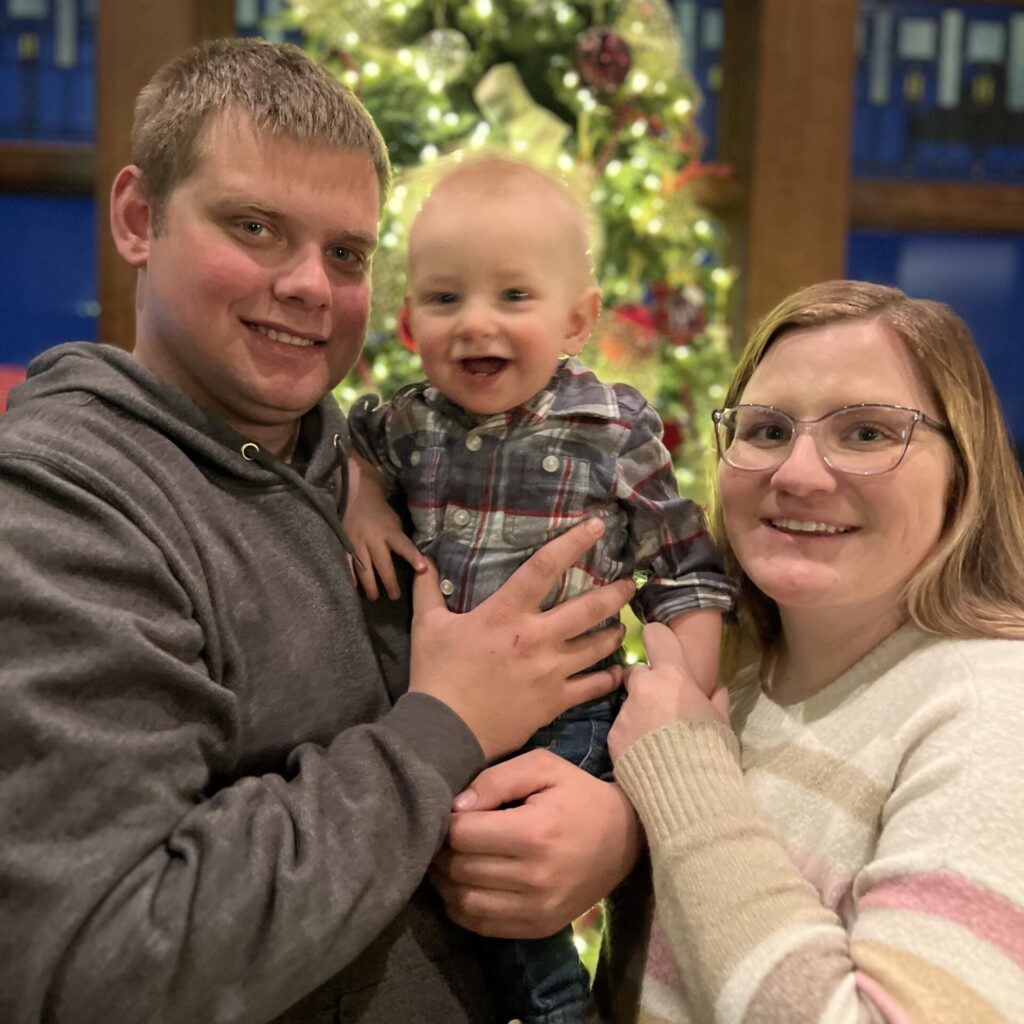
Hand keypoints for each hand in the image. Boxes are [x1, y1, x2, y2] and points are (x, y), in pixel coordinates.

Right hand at [344, 455, 425, 599]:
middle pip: (383, 564)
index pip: (404, 546)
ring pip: (364, 568)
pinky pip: (348, 564)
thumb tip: (415, 557)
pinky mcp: (345, 544)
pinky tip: (354, 588)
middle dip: (389, 582)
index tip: (422, 569)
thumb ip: (400, 539)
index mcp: (390, 532)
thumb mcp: (395, 522)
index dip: (413, 557)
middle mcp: (374, 539)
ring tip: (374, 596)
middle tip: (394, 596)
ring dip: (370, 584)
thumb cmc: (380, 512)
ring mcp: (358, 543)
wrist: (356, 496)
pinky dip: (351, 577)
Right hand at [409, 518, 633, 759]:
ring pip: (598, 646)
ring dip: (615, 632)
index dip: (574, 542)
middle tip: (631, 584)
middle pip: (589, 607)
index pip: (545, 567)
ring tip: (623, 624)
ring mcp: (551, 671)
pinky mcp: (555, 701)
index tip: (598, 526)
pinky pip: (593, 686)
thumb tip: (423, 558)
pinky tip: (618, 670)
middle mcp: (536, 637)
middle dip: (616, 593)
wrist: (445, 731)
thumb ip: (428, 589)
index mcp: (506, 613)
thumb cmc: (437, 675)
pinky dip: (609, 676)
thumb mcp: (427, 625)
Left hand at [430, 750, 641, 938]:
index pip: (463, 835)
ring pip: (463, 902)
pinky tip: (462, 885)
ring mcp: (537, 909)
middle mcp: (535, 877)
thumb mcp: (543, 767)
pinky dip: (461, 907)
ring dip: (445, 881)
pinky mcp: (539, 927)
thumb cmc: (579, 794)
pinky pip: (482, 925)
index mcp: (534, 833)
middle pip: (460, 869)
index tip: (451, 812)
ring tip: (447, 859)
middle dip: (442, 850)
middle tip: (442, 835)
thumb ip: (496, 779)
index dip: (447, 821)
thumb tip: (456, 807)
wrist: (625, 837)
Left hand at [608, 622, 729, 762]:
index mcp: (672, 676)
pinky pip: (620, 728)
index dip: (657, 639)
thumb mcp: (721, 721)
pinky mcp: (612, 736)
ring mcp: (624, 712)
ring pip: (628, 703)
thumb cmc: (710, 749)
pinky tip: (643, 754)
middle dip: (645, 684)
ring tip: (654, 740)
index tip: (659, 648)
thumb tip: (716, 689)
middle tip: (660, 706)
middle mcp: (643, 687)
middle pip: (636, 672)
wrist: (686, 790)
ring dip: (638, 713)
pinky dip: (629, 737)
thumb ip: (716, 699)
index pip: (656, 635)